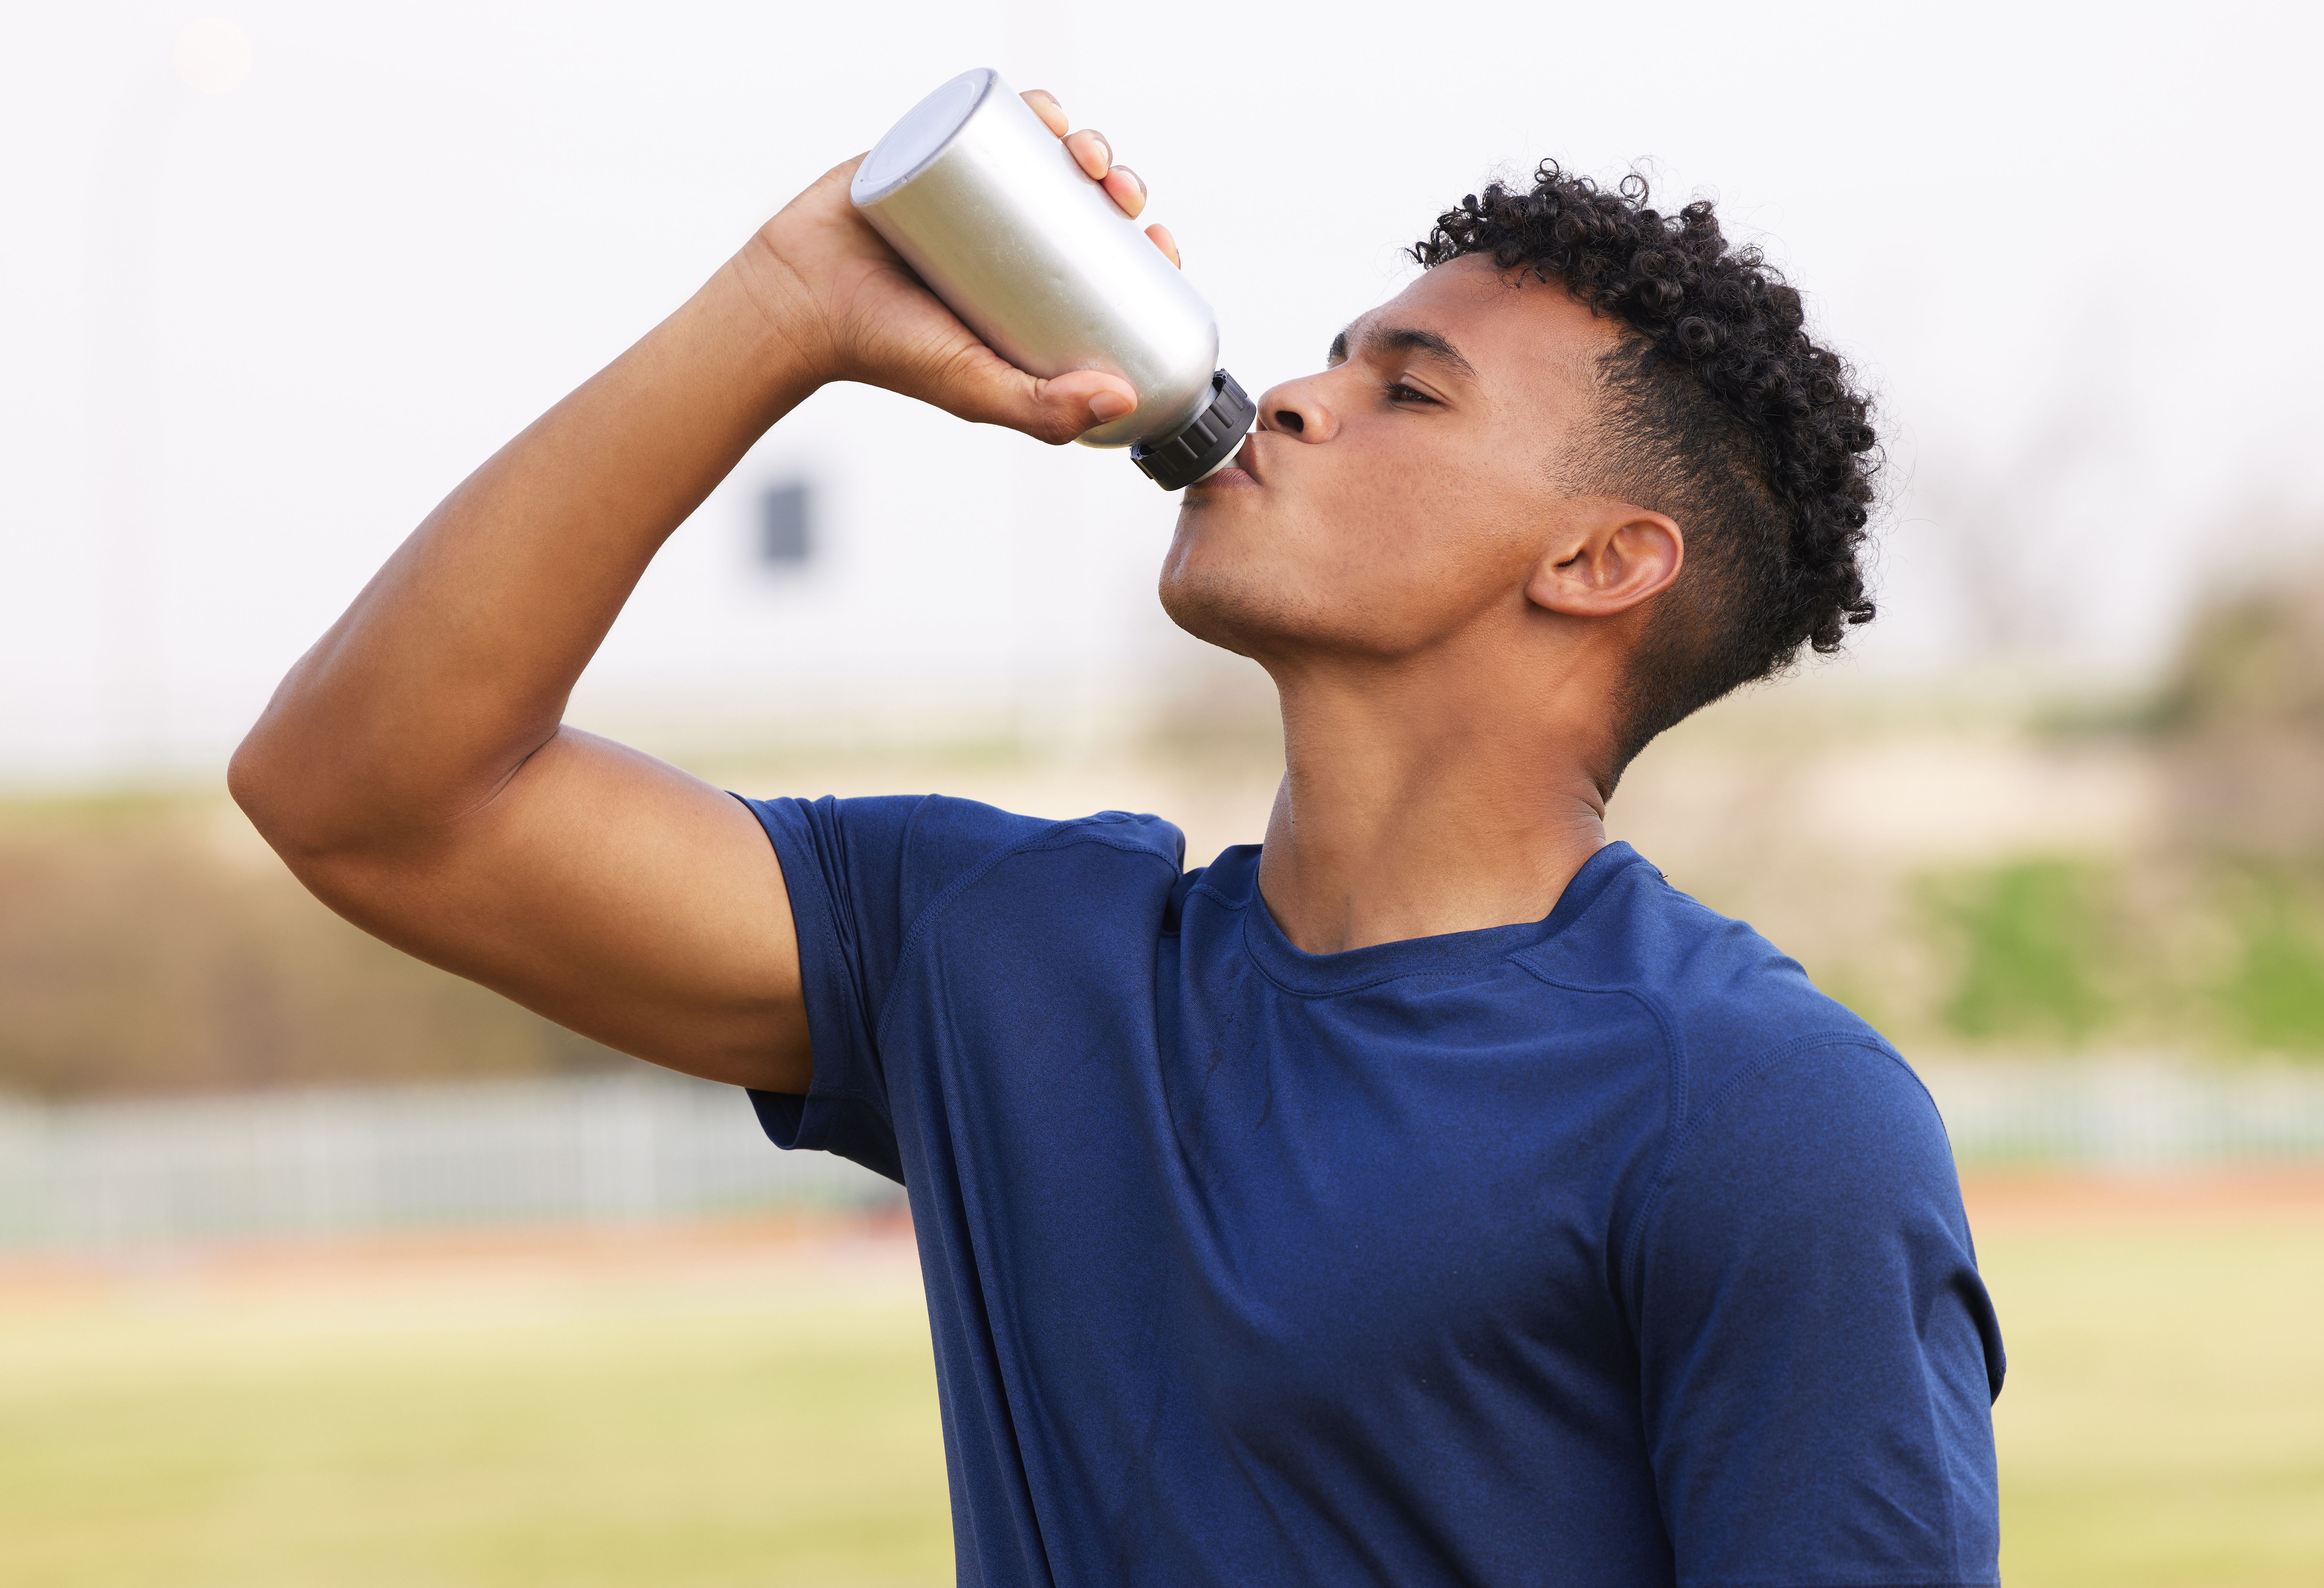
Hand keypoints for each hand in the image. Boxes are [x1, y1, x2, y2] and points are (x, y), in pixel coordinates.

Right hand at [734, 90, 1181, 444]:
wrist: (797, 302)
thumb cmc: (885, 352)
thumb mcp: (976, 389)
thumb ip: (1043, 410)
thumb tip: (1126, 397)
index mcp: (1028, 289)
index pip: (1105, 262)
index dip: (1144, 248)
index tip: (1163, 243)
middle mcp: (1007, 238)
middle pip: (1084, 200)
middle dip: (1120, 186)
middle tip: (1126, 196)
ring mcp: (972, 193)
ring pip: (1046, 155)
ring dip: (1086, 142)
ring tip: (1089, 154)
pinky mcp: (933, 152)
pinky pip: (989, 119)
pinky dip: (1027, 106)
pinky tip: (1052, 110)